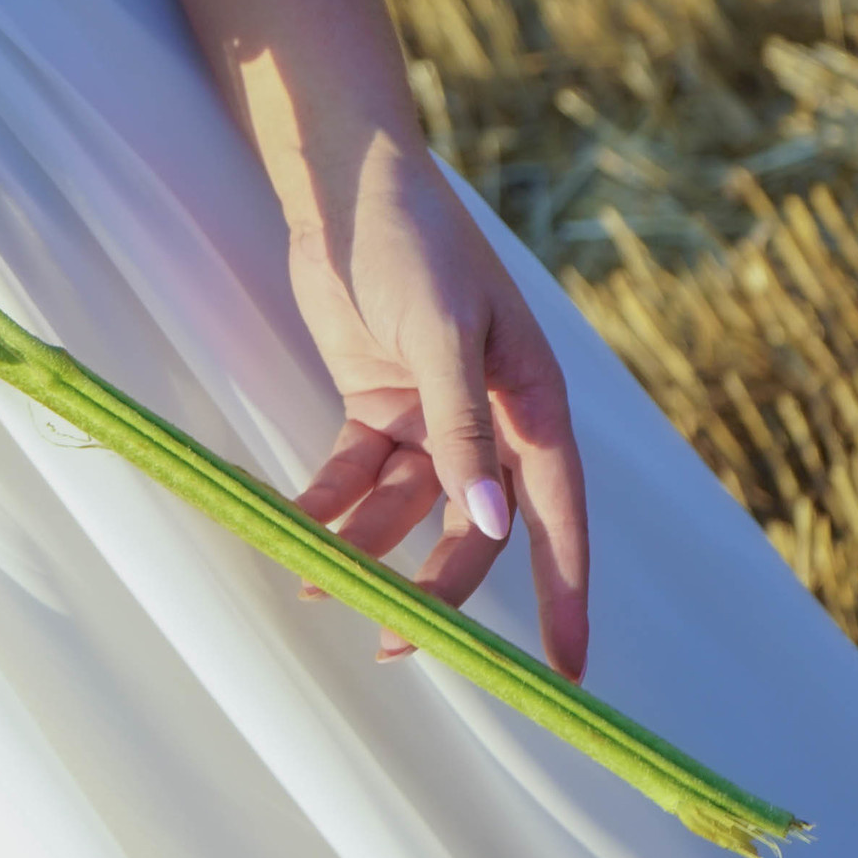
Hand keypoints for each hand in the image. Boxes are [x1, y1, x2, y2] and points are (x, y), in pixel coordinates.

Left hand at [282, 151, 591, 683]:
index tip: (565, 669)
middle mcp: (490, 417)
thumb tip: (492, 522)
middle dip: (437, 586)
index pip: (559, 516)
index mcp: (534, 402)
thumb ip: (463, 430)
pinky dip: (326, 500)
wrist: (350, 188)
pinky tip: (291, 523)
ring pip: (405, 507)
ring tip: (313, 582)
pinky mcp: (374, 403)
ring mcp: (430, 414)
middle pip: (474, 526)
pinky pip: (356, 473)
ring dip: (364, 546)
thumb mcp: (445, 334)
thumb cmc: (415, 243)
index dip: (565, 594)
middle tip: (392, 639)